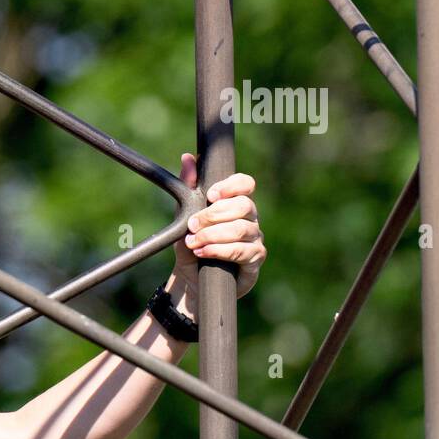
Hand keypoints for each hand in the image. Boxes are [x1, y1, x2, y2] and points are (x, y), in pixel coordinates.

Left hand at [169, 152, 266, 316]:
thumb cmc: (190, 245)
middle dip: (213, 214)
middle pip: (243, 205)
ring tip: (193, 242)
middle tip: (192, 225)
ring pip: (241, 229)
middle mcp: (250, 219)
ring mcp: (255, 239)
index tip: (211, 195)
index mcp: (235, 204)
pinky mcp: (254, 260)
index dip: (231, 186)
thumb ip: (188, 187)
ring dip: (212, 234)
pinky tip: (203, 252)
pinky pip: (242, 251)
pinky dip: (219, 250)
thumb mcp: (183, 216)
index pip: (246, 184)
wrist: (189, 280)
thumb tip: (188, 158)